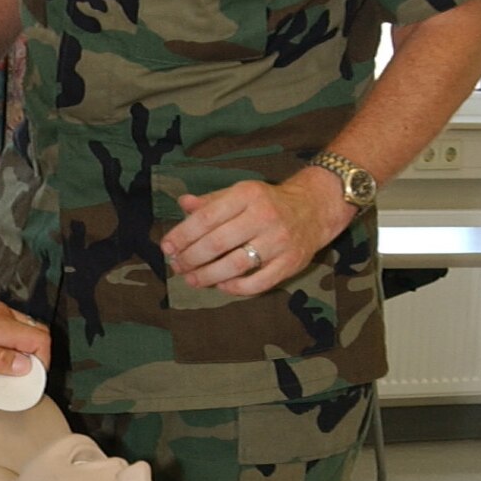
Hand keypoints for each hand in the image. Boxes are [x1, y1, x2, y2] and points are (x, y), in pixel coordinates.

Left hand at [0, 273, 50, 374]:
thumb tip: (23, 367)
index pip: (40, 339)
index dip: (42, 362)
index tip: (32, 378)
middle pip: (35, 333)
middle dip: (35, 357)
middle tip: (21, 376)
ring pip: (21, 330)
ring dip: (20, 350)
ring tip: (5, 368)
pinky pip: (5, 327)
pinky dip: (6, 342)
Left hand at [159, 170, 353, 295]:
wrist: (313, 209)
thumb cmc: (267, 202)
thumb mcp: (239, 193)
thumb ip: (210, 202)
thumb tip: (183, 203)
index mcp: (247, 195)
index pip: (206, 217)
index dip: (182, 235)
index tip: (167, 247)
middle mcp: (264, 216)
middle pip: (218, 243)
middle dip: (191, 258)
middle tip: (177, 266)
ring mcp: (279, 241)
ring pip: (236, 265)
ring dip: (208, 276)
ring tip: (192, 279)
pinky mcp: (290, 263)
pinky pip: (258, 282)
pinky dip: (236, 288)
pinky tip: (221, 286)